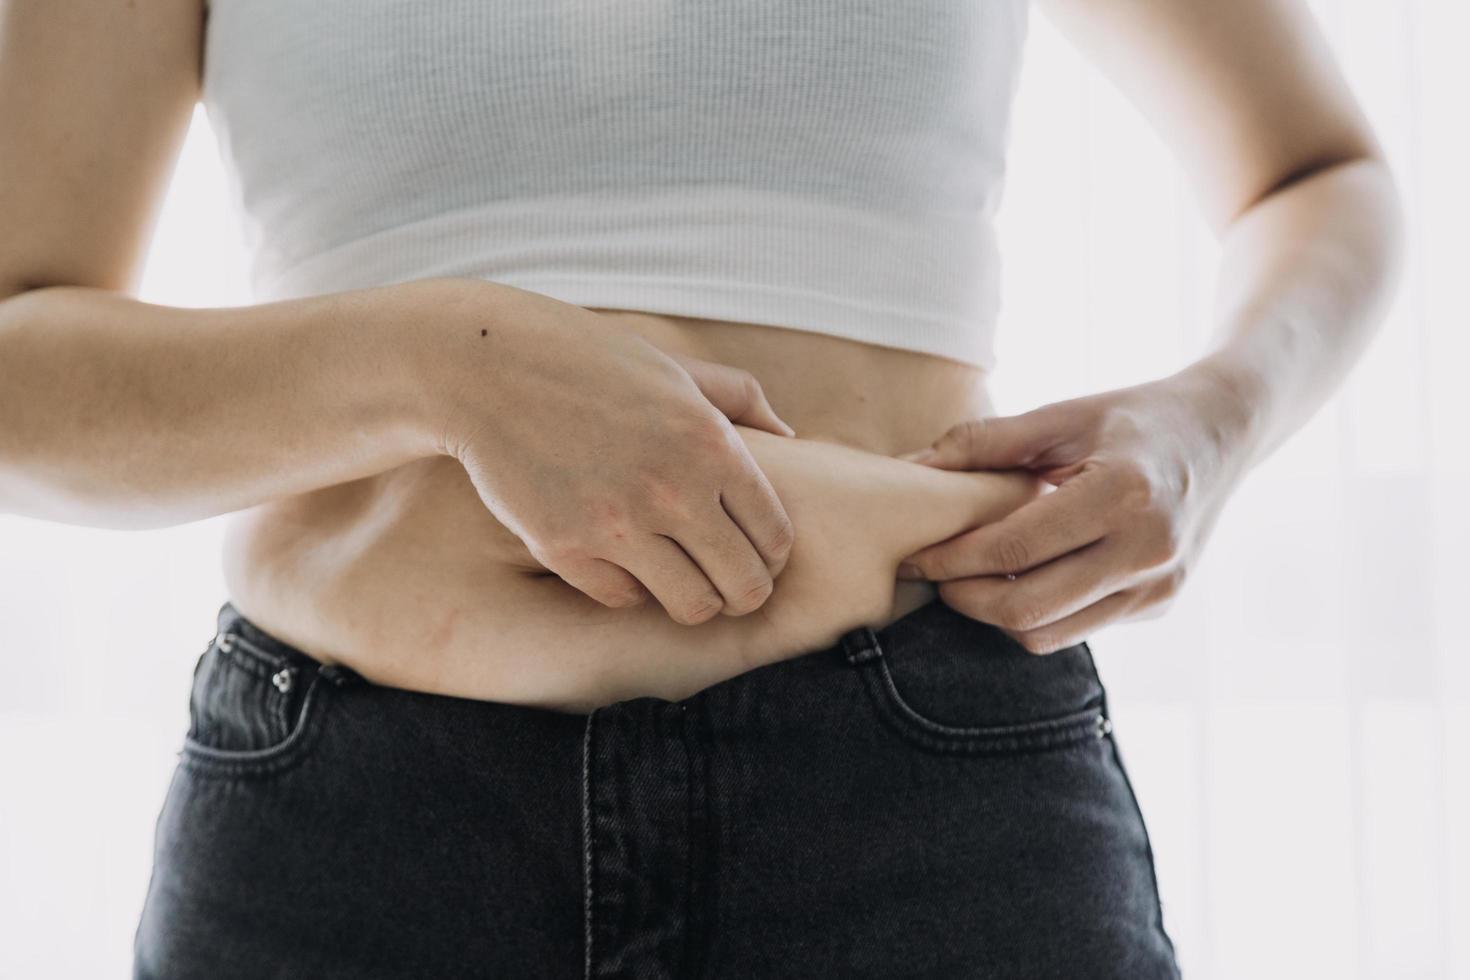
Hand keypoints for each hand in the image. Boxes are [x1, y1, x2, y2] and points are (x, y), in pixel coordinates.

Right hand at [421, 277, 797, 624]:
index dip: (773, 554)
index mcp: (710, 443)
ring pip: (691, 607)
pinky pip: (624, 599)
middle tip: (732, 586)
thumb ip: (739, 398)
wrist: (489, 368)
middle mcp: (672, 490)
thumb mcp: (675, 368)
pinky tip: (625, 561)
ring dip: (694, 600)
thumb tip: (792, 436)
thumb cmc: (590, 360)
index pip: (775, 535)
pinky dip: (631, 587)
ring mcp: (617, 524)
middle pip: (744, 585)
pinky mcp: (565, 548)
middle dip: (745, 591)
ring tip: (684, 582)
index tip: (758, 553)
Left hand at [894, 365, 1257, 652]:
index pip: (1017, 549)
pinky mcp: (1159, 605)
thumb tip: (910, 468)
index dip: (954, 559)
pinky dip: (1034, 614)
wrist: (1221, 433)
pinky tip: (1016, 579)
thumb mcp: (1061, 415)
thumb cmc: (1131, 418)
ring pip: (1047, 634)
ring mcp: (1158, 586)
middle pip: (1027, 608)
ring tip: (968, 577)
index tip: (914, 555)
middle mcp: (1148, 550)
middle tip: (931, 573)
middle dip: (965, 597)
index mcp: (1124, 494)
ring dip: (994, 614)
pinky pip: (1075, 630)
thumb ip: (984, 441)